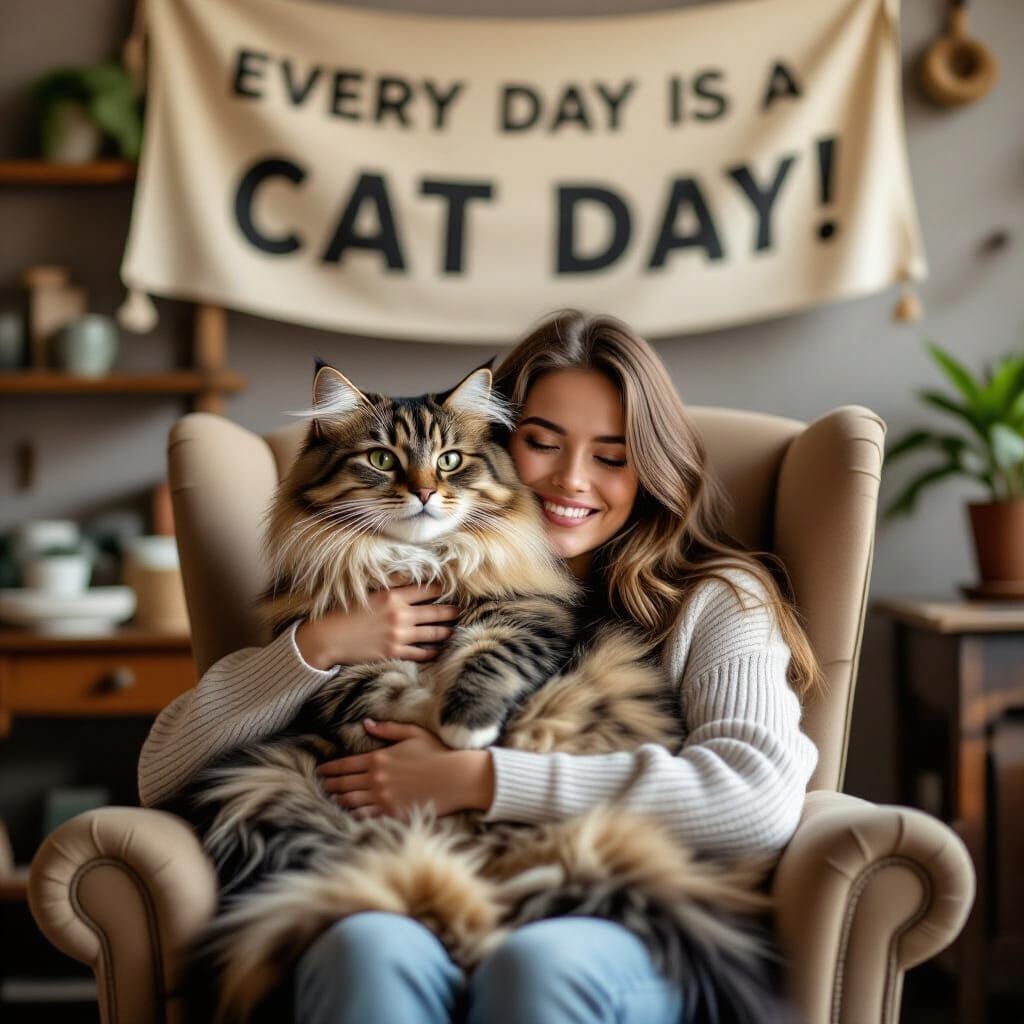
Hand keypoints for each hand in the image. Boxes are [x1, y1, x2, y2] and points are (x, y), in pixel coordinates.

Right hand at [296, 579, 459, 669]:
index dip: (443, 589)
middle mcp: (400, 615)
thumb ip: (393, 583)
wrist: (327, 638)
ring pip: (434, 633)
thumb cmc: (345, 611)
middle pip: (437, 611)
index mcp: (394, 595)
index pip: (428, 589)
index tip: (453, 589)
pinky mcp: (395, 652)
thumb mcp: (370, 591)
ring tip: (457, 629)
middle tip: (464, 610)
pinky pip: (422, 653)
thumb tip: (415, 574)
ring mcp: (399, 635)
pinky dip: (433, 651)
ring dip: (448, 631)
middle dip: (453, 611)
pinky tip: (440, 650)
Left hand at [316, 719, 494, 819]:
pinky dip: (352, 815)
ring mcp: (383, 798)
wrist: (456, 777)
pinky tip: (347, 814)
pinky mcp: (392, 813)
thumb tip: (366, 723)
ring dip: (337, 800)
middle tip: (320, 785)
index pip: (345, 764)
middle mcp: (376, 779)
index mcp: (379, 758)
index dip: (330, 768)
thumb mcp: (412, 733)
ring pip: (350, 801)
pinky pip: (365, 816)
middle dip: (329, 784)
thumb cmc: (436, 753)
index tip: (320, 770)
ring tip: (329, 799)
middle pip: (344, 784)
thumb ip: (387, 729)